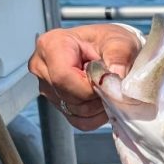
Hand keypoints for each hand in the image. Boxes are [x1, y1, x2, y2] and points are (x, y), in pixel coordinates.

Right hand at [28, 24, 142, 129]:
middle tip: (111, 82)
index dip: (90, 86)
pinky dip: (96, 115)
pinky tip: (102, 98)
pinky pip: (78, 121)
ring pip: (74, 111)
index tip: (108, 81)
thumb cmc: (112, 41)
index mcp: (51, 45)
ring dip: (98, 105)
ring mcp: (46, 87)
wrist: (111, 49)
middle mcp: (42, 67)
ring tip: (106, 86)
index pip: (63, 77)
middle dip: (96, 95)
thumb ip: (119, 57)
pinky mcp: (56, 103)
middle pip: (69, 96)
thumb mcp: (121, 42)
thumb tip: (114, 79)